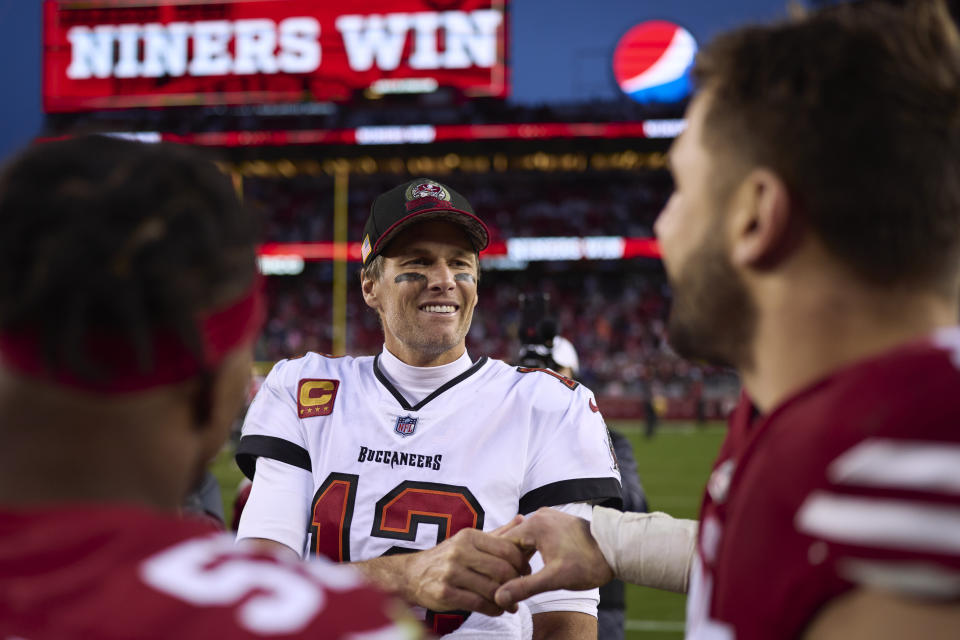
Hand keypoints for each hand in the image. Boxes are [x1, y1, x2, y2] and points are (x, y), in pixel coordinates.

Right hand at [357, 516, 531, 616]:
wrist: (412, 574)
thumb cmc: (448, 557)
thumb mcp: (470, 540)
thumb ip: (498, 533)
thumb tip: (521, 519)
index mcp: (469, 536)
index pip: (507, 548)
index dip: (522, 562)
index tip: (526, 572)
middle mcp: (459, 551)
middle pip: (502, 569)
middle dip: (516, 582)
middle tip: (521, 588)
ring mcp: (450, 572)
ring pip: (491, 588)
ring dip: (506, 599)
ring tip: (511, 603)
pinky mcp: (444, 592)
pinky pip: (478, 604)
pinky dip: (493, 609)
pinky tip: (497, 610)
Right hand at [493, 507, 613, 610]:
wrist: (616, 550)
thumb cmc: (589, 563)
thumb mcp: (555, 579)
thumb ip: (525, 586)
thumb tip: (499, 596)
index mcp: (535, 524)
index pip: (501, 543)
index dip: (498, 565)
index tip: (498, 583)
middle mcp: (539, 516)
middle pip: (511, 540)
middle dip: (508, 562)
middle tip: (506, 584)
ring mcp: (548, 518)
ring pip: (522, 539)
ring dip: (519, 557)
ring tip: (518, 578)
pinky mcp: (555, 523)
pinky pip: (534, 536)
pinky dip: (530, 551)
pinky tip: (531, 567)